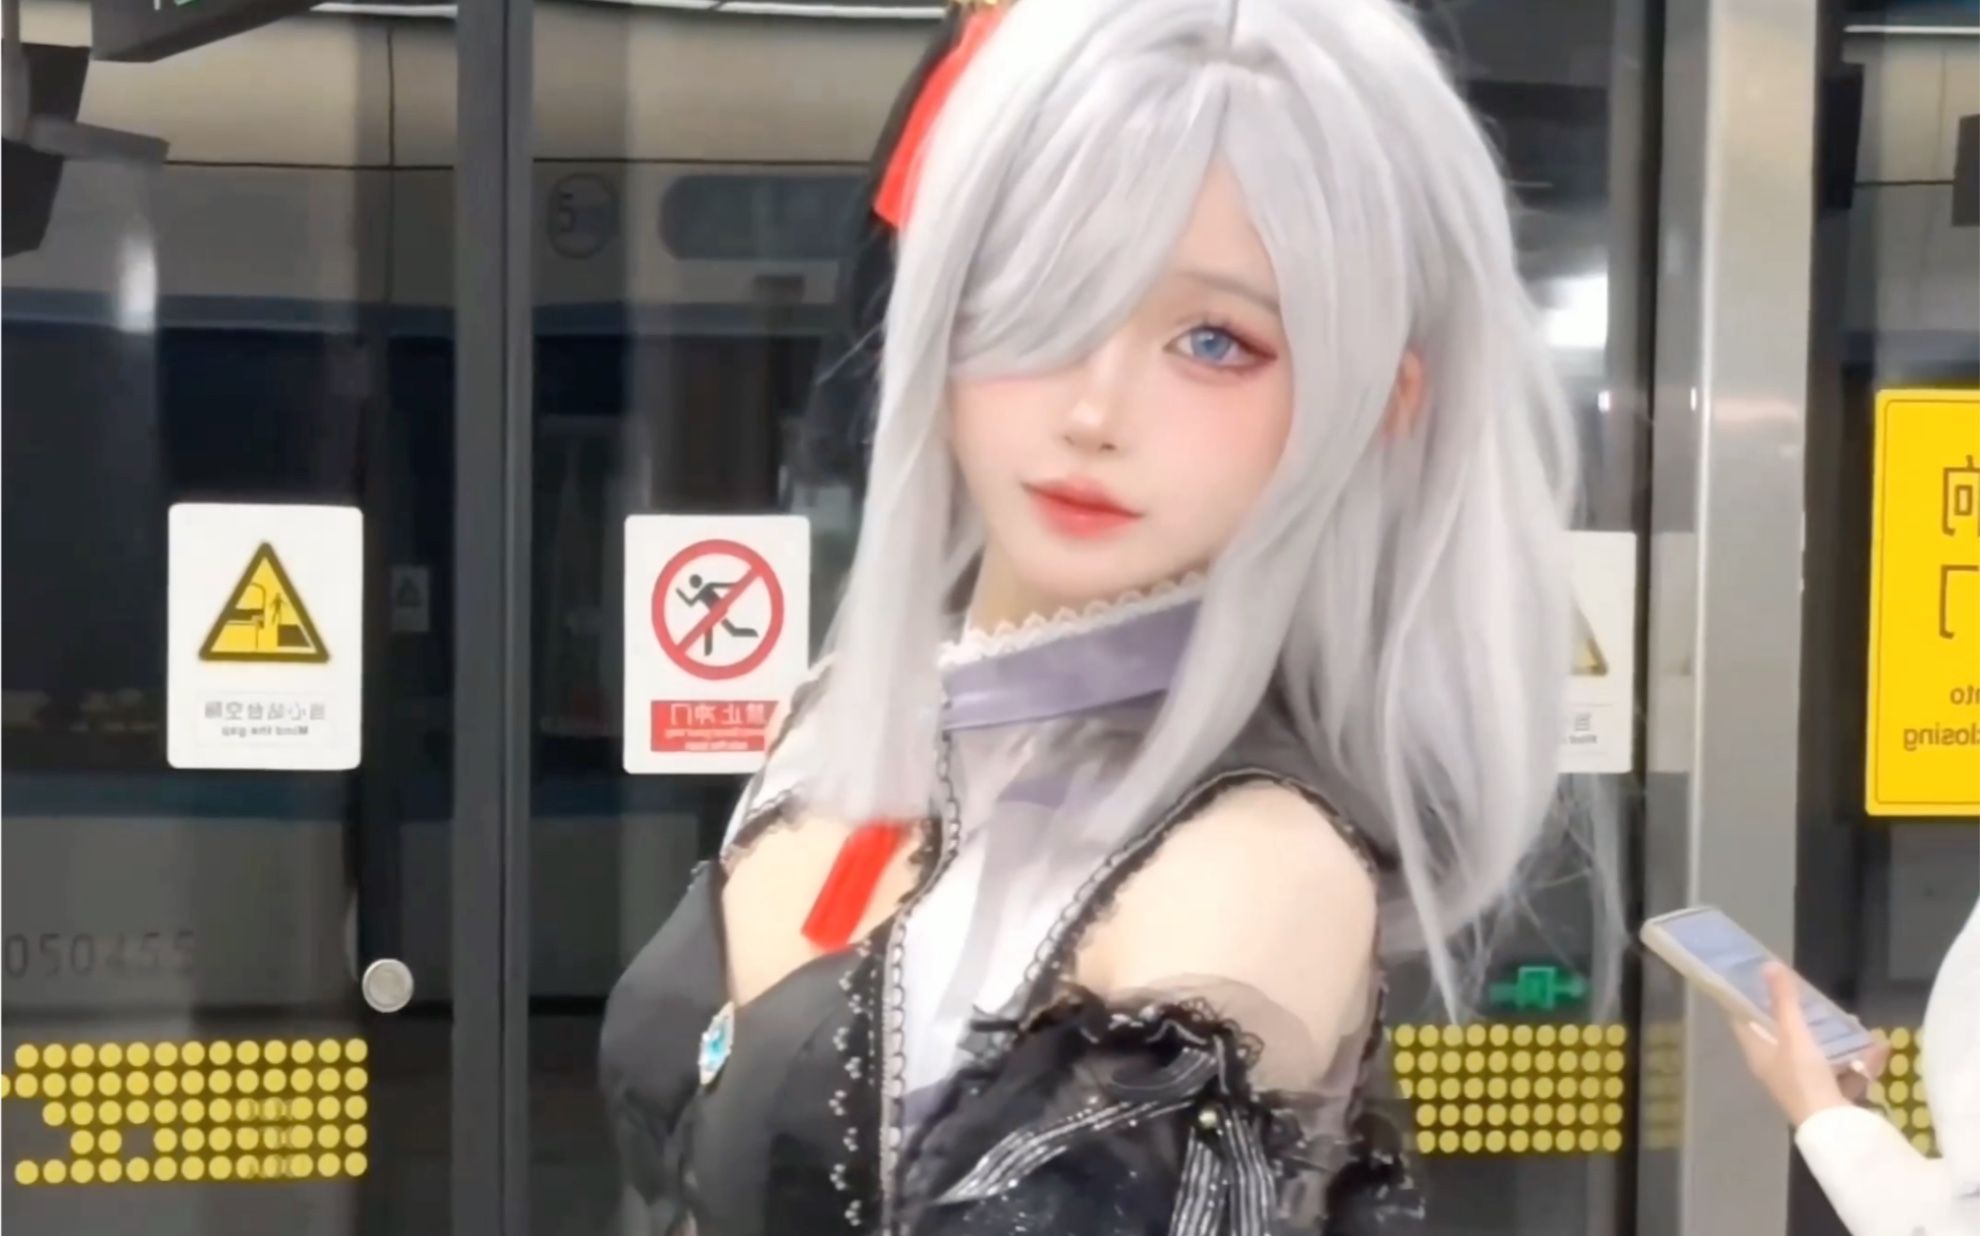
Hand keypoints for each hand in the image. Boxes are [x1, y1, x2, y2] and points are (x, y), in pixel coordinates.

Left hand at [1728, 963, 1888, 1127]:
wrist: (1834, 1129)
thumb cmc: (1805, 1079)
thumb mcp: (1794, 1035)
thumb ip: (1784, 1002)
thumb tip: (1768, 966)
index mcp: (1758, 1053)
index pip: (1742, 1020)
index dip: (1745, 999)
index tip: (1755, 978)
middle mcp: (1775, 1068)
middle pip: (1782, 1036)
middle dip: (1801, 1018)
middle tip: (1814, 998)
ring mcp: (1802, 1084)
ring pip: (1816, 1054)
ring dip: (1836, 1040)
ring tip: (1853, 1023)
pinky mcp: (1827, 1098)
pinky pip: (1843, 1074)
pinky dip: (1859, 1063)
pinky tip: (1879, 1050)